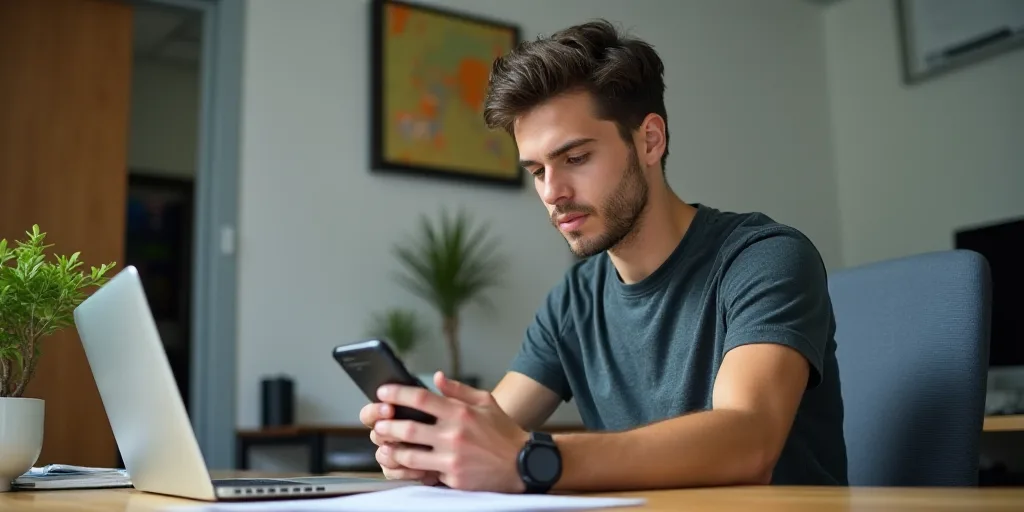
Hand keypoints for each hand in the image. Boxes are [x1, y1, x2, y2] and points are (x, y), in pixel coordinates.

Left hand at [372, 371, 529, 491]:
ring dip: (393, 450)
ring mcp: (452, 459)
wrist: (522, 464)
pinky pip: (425, 474)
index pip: (421, 399)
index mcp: (461, 412)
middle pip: (409, 429)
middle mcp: (454, 435)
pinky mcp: (453, 478)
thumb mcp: (486, 402)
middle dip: (387, 426)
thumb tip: (436, 376)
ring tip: (384, 445)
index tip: (383, 392)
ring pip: (410, 456)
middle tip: (377, 423)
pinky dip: (412, 469)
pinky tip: (403, 464)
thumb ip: (458, 389)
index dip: (397, 394)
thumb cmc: (503, 432)